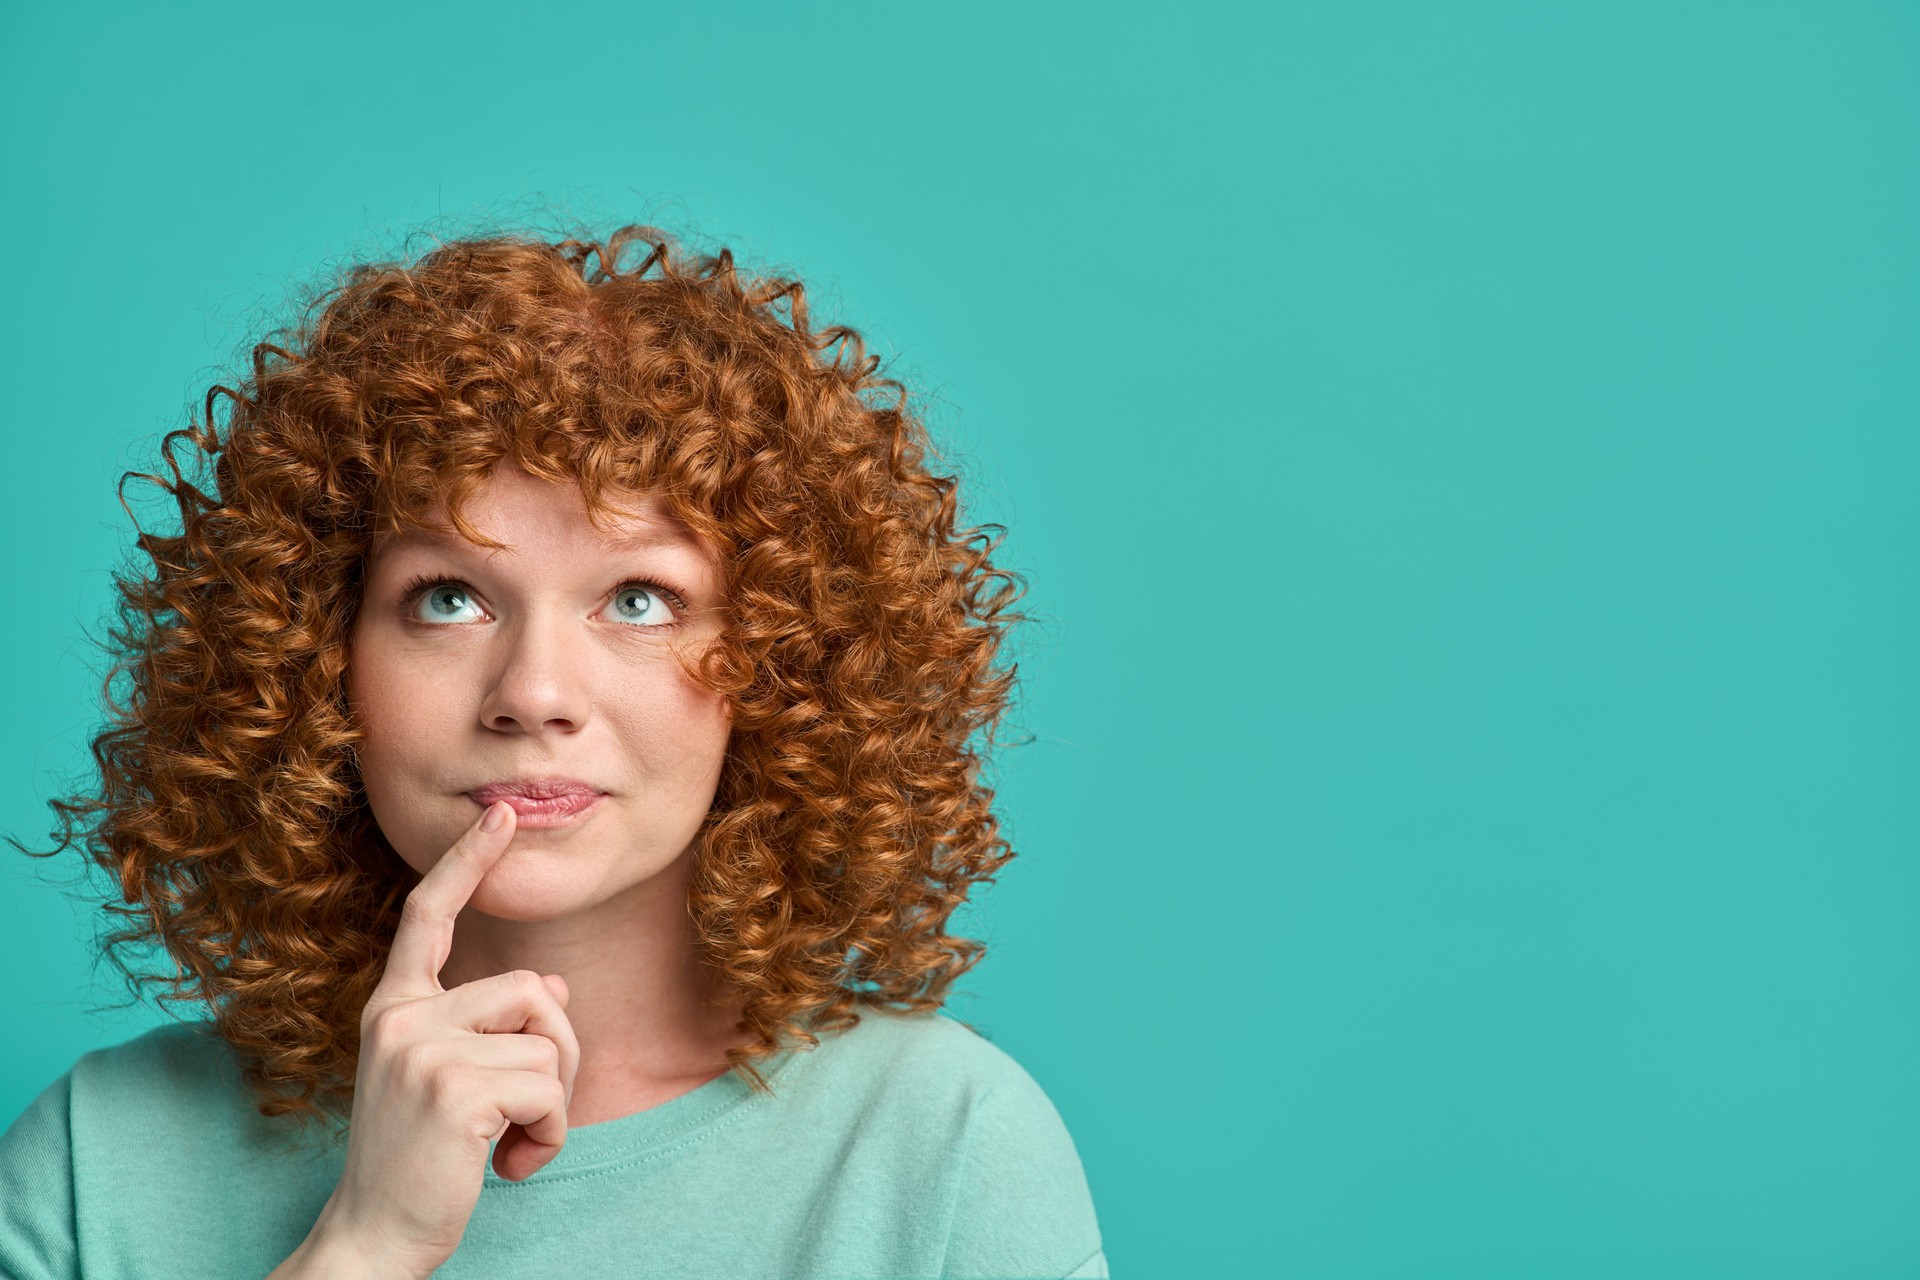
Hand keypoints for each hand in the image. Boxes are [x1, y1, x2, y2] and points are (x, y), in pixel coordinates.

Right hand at [306, 800, 580, 1276]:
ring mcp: (422, 1051)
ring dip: (554, 1102)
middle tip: (528, 1113)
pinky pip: (549, 1089)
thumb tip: (555, 991)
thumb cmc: (419, 1161)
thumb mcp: (450, 1081)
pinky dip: (551, 1135)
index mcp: (394, 1009)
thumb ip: (491, 1029)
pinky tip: (509, 1168)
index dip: (467, 862)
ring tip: (511, 1143)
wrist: (374, 1237)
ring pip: (549, 1041)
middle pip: (533, 990)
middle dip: (558, 1054)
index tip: (501, 815)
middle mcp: (401, 1018)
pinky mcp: (453, 1090)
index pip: (428, 917)